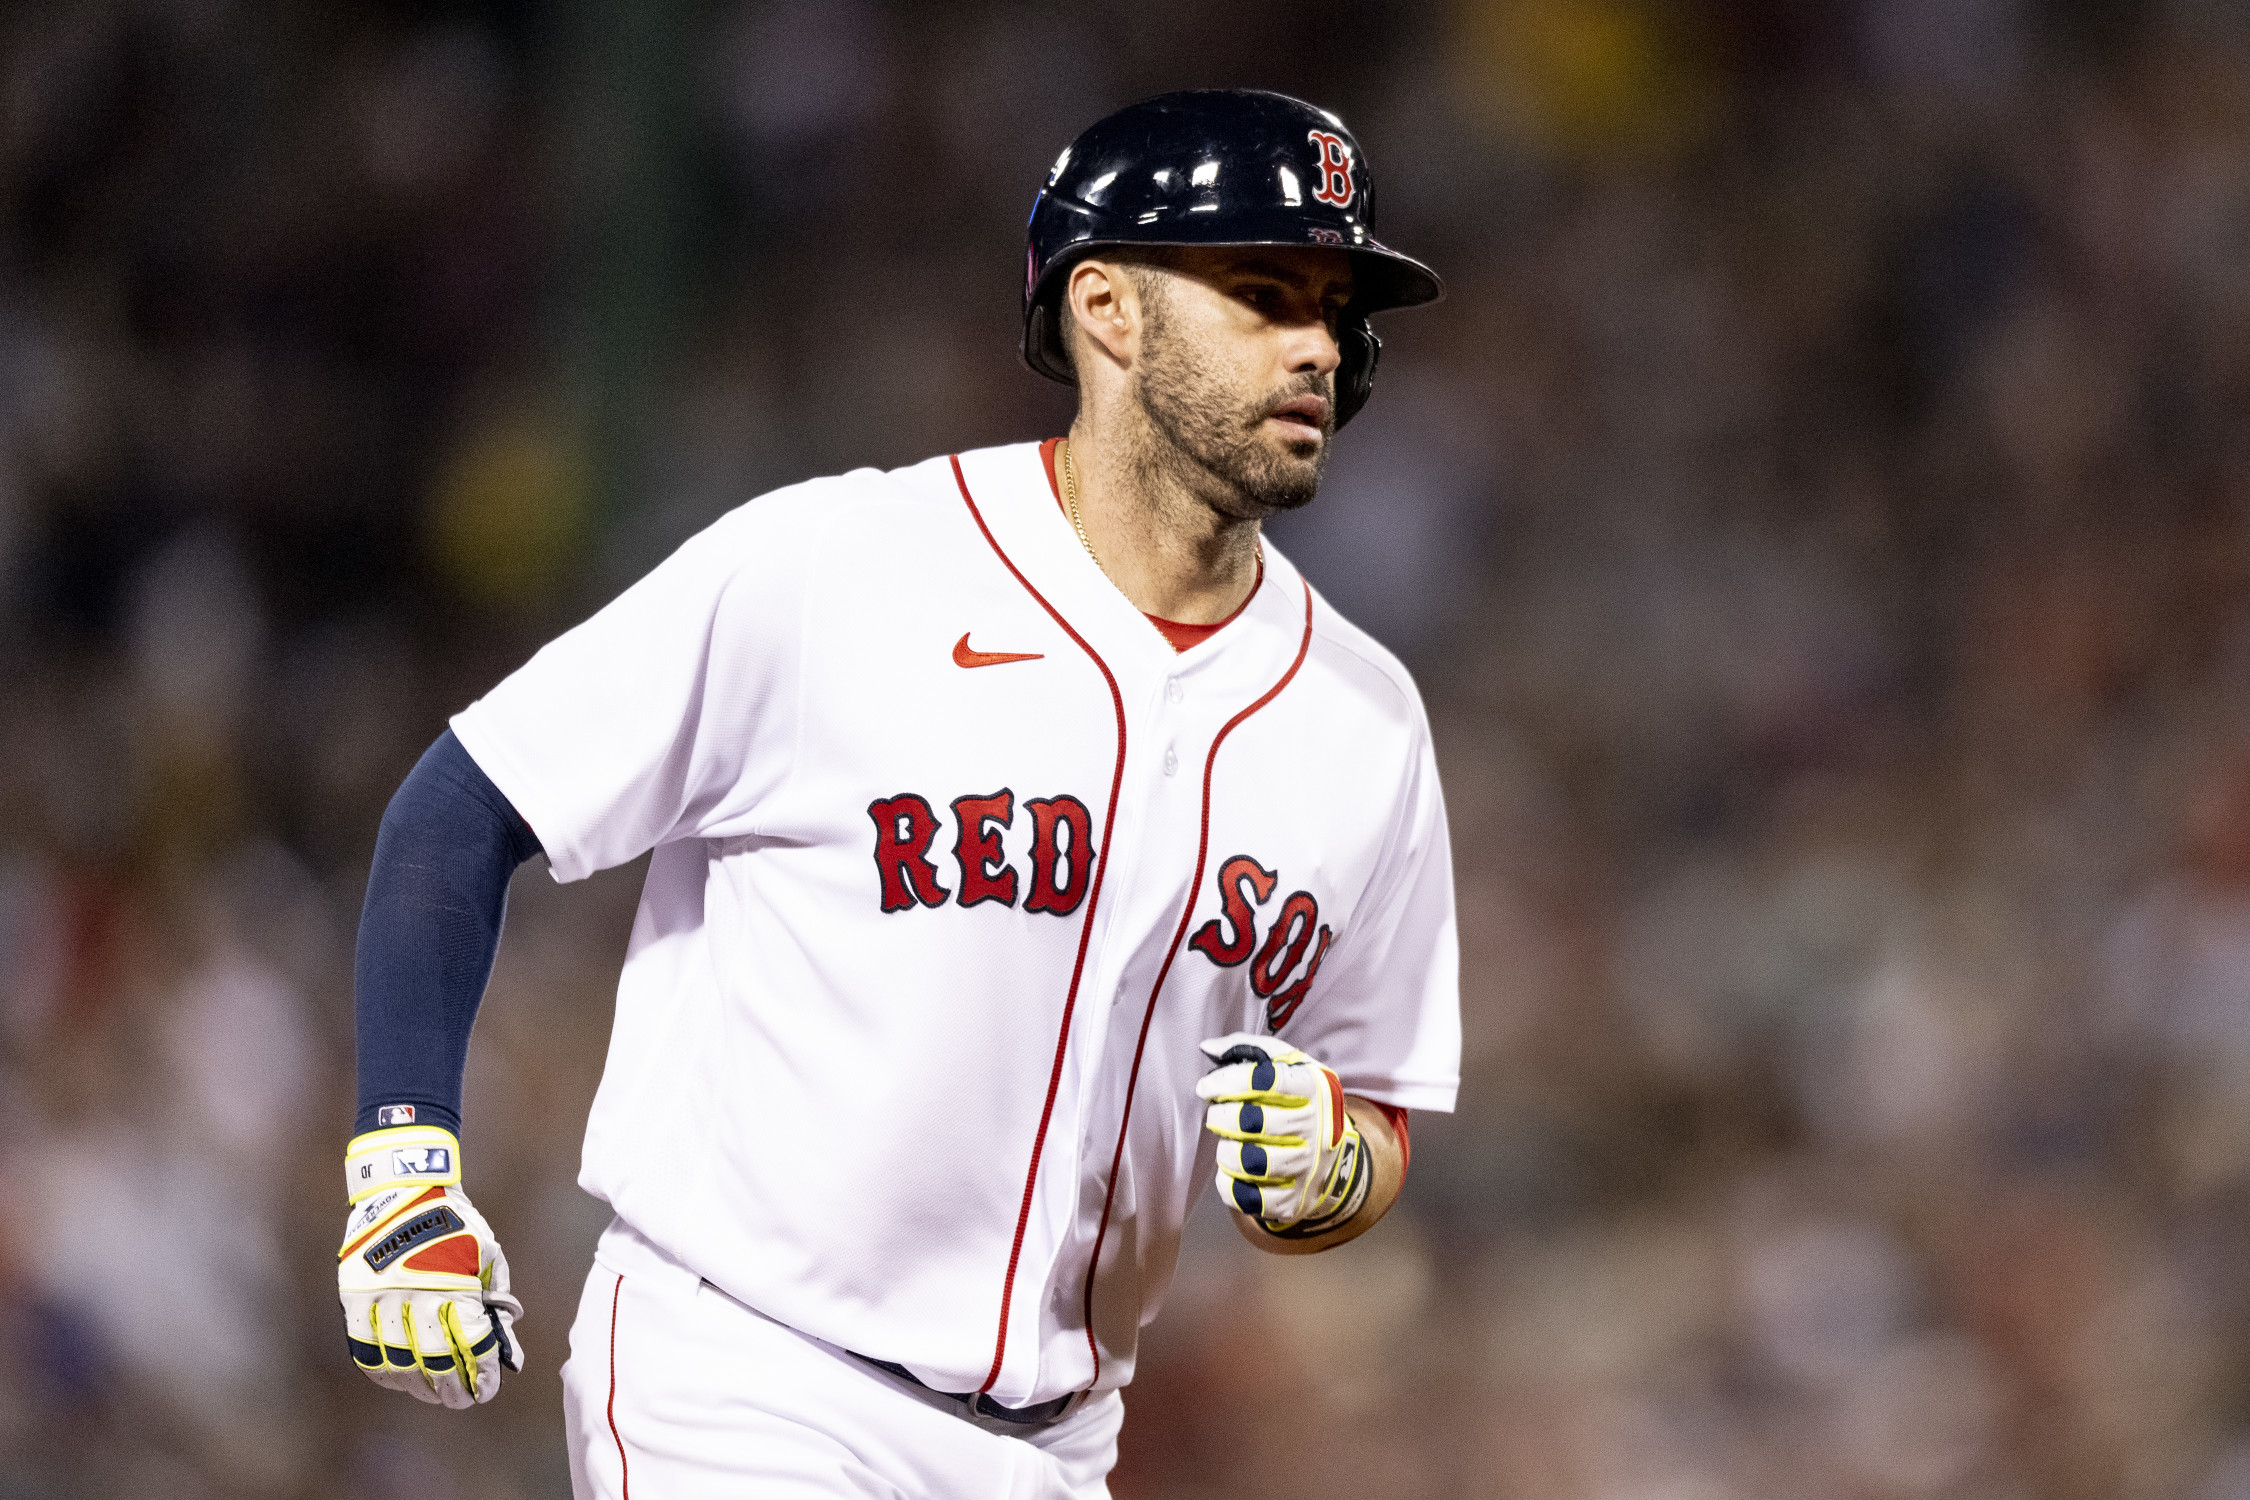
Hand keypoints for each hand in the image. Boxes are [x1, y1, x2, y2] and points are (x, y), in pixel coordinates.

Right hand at [337, 1126, 521, 1406]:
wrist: (403, 1188)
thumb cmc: (455, 1223)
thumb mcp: (488, 1255)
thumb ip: (497, 1303)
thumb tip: (508, 1353)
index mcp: (454, 1282)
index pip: (471, 1344)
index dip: (481, 1373)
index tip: (488, 1389)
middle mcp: (416, 1294)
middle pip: (435, 1361)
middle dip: (453, 1387)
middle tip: (463, 1400)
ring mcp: (382, 1298)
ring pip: (398, 1362)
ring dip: (419, 1385)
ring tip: (435, 1394)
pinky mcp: (356, 1299)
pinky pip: (366, 1350)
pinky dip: (384, 1372)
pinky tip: (402, 1379)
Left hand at [1196, 1033, 1369, 1237]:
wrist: (1333, 1152)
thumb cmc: (1297, 1100)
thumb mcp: (1285, 1064)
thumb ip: (1246, 1049)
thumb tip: (1208, 1048)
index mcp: (1312, 1087)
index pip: (1265, 1079)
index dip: (1227, 1081)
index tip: (1207, 1087)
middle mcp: (1314, 1127)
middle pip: (1252, 1122)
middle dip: (1221, 1117)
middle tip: (1218, 1115)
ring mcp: (1306, 1167)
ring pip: (1249, 1162)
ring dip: (1226, 1152)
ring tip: (1228, 1144)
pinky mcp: (1293, 1200)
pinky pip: (1248, 1198)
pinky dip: (1230, 1185)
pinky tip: (1233, 1171)